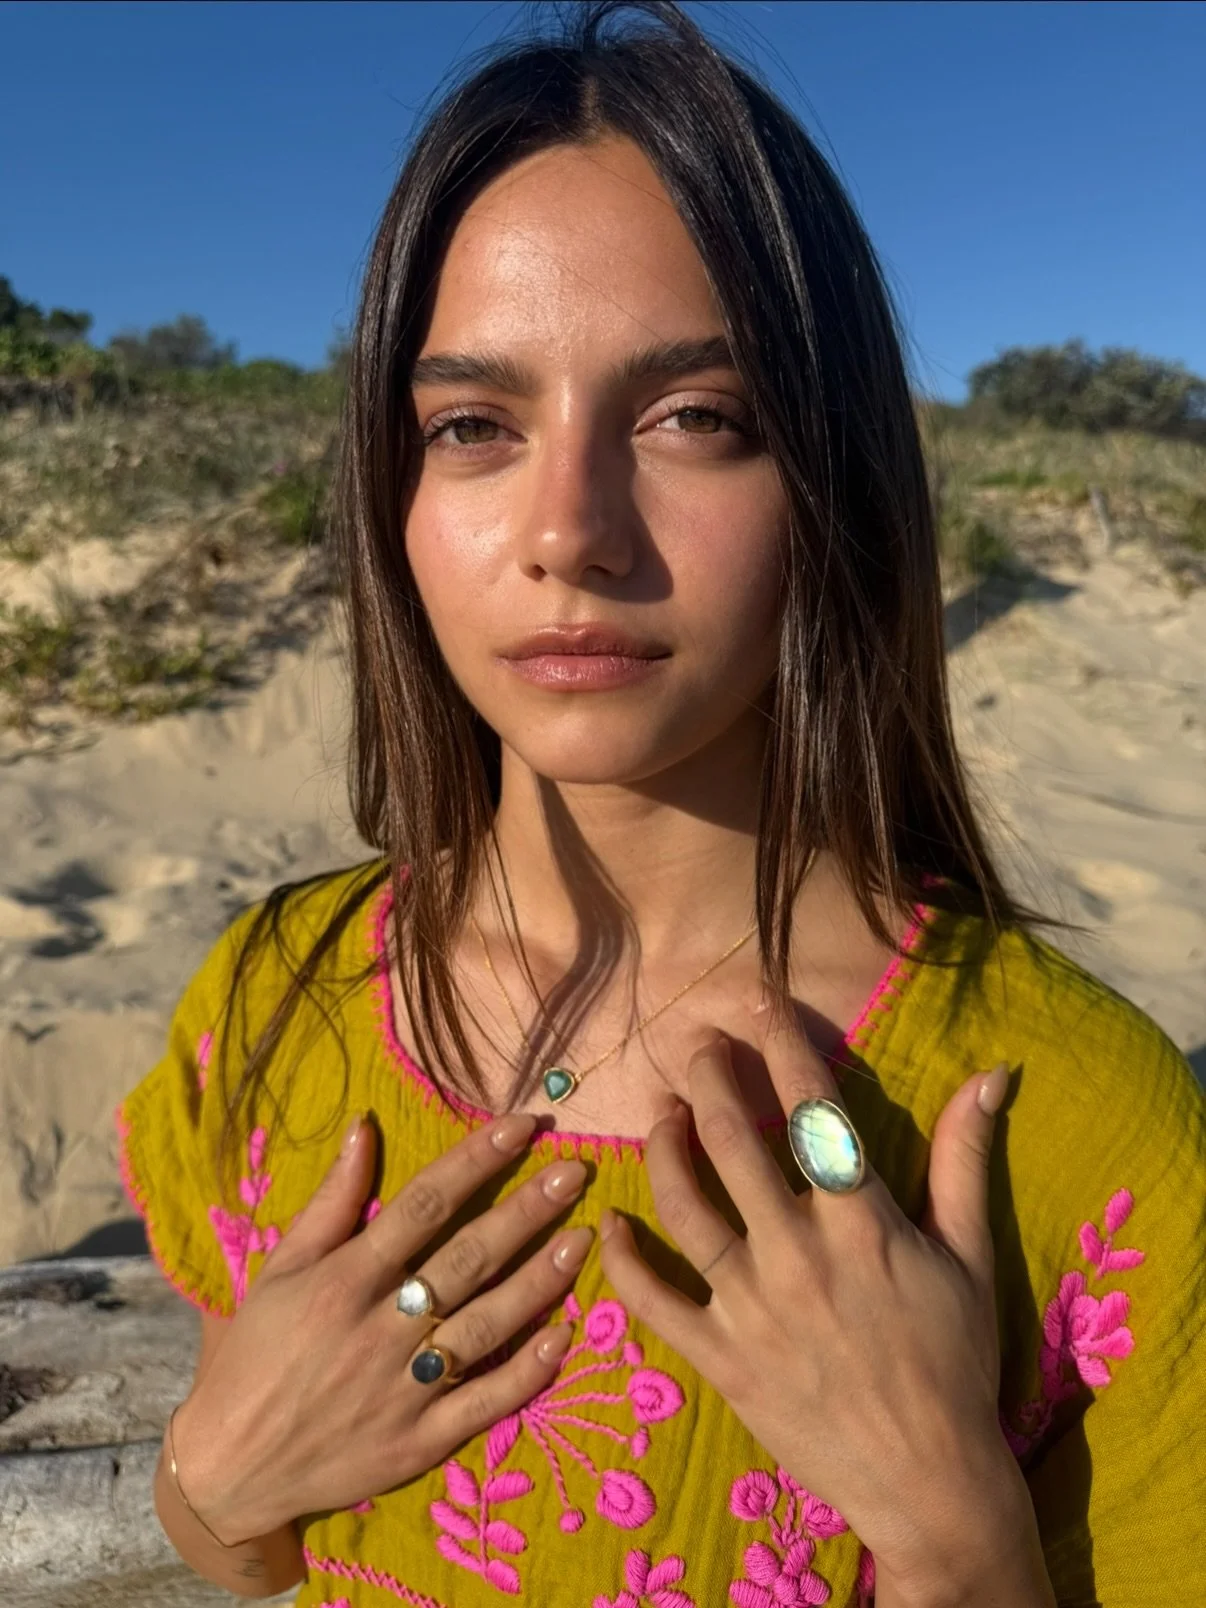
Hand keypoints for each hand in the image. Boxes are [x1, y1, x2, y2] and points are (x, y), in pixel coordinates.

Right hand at [172, 1111, 593, 1542]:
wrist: (231, 1468)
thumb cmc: (255, 1355)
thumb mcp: (281, 1270)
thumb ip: (331, 1200)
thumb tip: (365, 1126)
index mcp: (345, 1279)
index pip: (425, 1204)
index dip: (477, 1160)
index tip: (523, 1126)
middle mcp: (380, 1328)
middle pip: (467, 1259)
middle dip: (526, 1212)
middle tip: (575, 1173)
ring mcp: (404, 1388)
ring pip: (487, 1326)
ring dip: (540, 1281)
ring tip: (585, 1240)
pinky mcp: (420, 1440)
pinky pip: (485, 1402)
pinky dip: (528, 1372)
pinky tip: (566, 1336)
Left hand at [597, 1005, 1038, 1596]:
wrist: (930, 1483)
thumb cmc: (957, 1364)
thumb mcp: (970, 1257)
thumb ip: (965, 1160)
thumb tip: (993, 1073)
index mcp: (861, 1222)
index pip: (812, 1109)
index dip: (779, 1043)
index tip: (754, 998)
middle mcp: (798, 1252)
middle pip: (731, 1140)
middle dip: (705, 1075)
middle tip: (692, 1043)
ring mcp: (751, 1307)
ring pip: (683, 1205)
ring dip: (663, 1147)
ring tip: (661, 1114)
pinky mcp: (719, 1358)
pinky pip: (653, 1300)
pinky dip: (622, 1259)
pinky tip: (607, 1223)